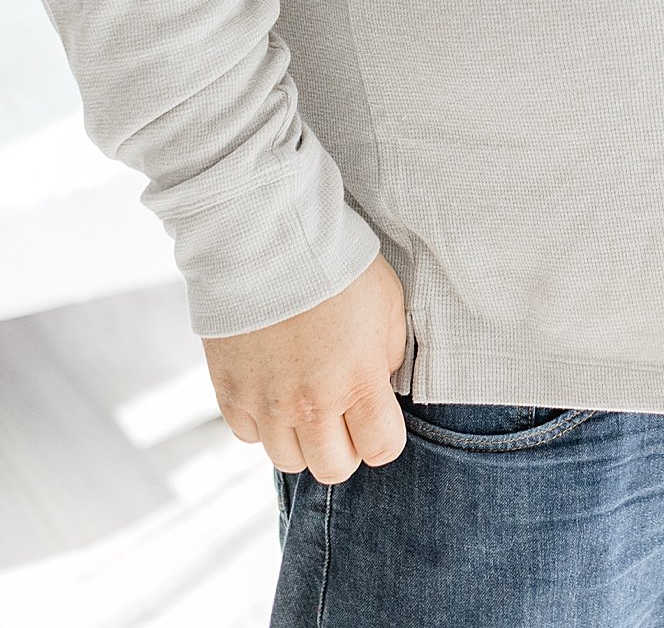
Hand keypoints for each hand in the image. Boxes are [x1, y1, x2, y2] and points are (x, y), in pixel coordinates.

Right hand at [203, 251, 408, 484]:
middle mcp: (312, 405)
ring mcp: (267, 405)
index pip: (382, 450)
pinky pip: (249, 437)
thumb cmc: (336, 264)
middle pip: (334, 469)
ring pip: (289, 461)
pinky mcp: (230, 394)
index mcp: (359, 382)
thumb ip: (388, 353)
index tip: (377, 414)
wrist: (268, 239)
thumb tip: (380, 382)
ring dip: (302, 439)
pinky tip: (273, 390)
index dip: (383, 436)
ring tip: (305, 400)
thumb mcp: (388, 302)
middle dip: (345, 446)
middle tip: (342, 411)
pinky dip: (263, 423)